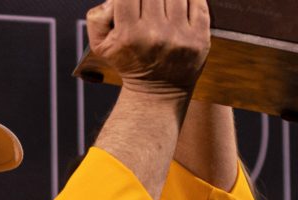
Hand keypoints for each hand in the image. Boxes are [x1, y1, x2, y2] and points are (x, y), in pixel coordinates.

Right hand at [85, 0, 211, 96]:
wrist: (157, 92)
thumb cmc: (128, 62)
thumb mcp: (100, 45)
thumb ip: (97, 16)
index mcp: (129, 34)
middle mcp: (155, 35)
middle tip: (149, 3)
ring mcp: (180, 36)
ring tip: (163, 3)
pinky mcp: (199, 38)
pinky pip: (198, 3)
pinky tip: (182, 2)